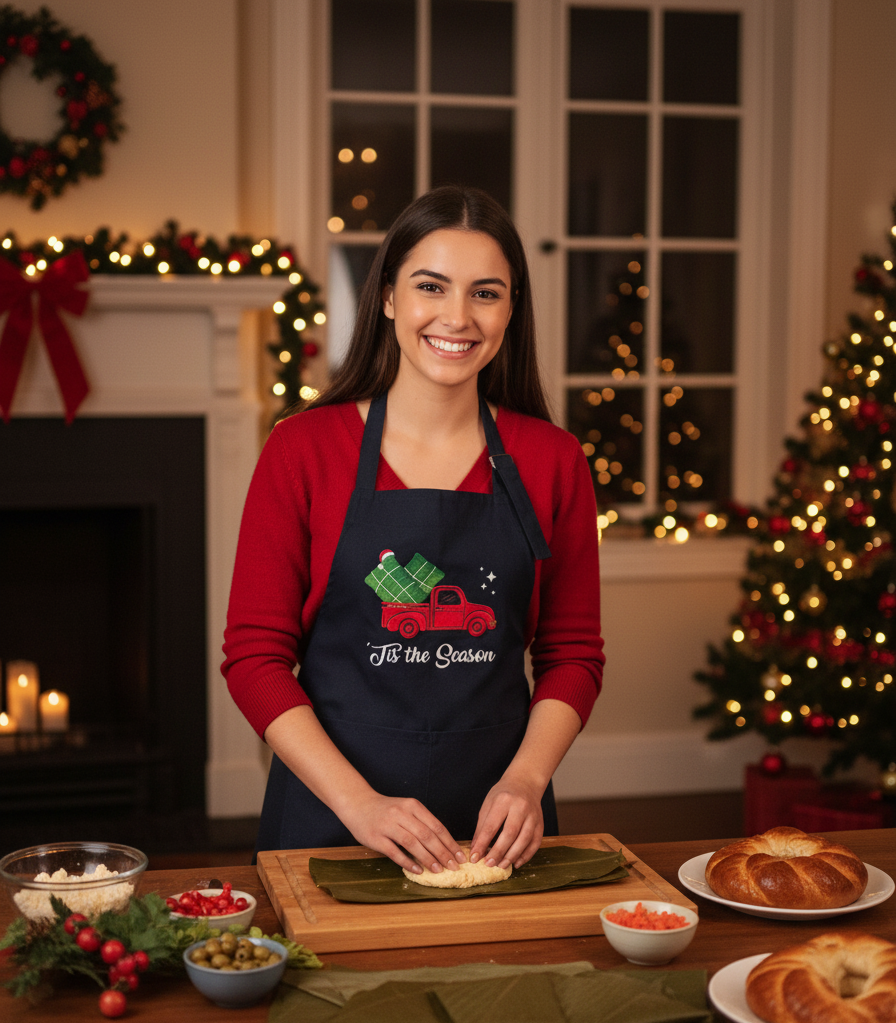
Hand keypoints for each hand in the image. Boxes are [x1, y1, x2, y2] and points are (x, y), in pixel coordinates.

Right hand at [339, 793, 466, 874]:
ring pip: (412, 843)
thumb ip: (421, 822)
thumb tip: (443, 845)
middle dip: (442, 853)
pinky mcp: (376, 837)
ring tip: (438, 870)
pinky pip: (394, 852)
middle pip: (427, 835)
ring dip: (427, 858)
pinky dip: (407, 862)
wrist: (358, 804)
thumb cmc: (386, 810)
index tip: (459, 856)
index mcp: (412, 806)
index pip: (436, 826)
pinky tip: (417, 870)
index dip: (450, 843)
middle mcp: (401, 813)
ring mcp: (388, 825)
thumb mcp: (406, 809)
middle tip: (453, 867)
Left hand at [469, 776, 543, 869]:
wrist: (525, 782)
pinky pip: (535, 843)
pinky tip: (516, 862)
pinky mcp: (541, 823)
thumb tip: (476, 849)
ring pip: (524, 839)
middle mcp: (520, 807)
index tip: (474, 857)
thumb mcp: (488, 804)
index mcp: (504, 800)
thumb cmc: (503, 794)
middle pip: (510, 833)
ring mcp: (533, 815)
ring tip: (501, 865)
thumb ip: (482, 826)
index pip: (491, 825)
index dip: (482, 843)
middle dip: (498, 851)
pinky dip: (526, 855)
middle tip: (488, 864)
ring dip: (512, 856)